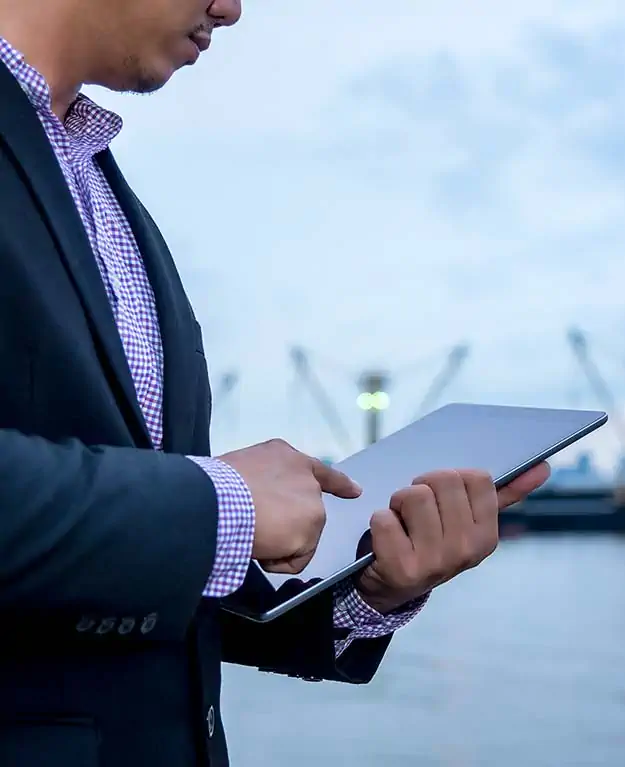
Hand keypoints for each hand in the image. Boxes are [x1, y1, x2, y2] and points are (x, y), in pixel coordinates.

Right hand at [219, 439, 360, 574]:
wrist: (219, 499)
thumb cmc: (219, 486)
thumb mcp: (247, 467)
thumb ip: (266, 479)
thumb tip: (260, 501)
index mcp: (289, 458)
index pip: (321, 472)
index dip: (339, 483)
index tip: (356, 491)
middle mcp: (306, 477)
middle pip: (307, 512)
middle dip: (289, 526)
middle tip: (257, 526)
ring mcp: (312, 503)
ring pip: (301, 538)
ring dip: (279, 543)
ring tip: (254, 532)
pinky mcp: (311, 528)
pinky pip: (296, 559)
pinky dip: (279, 561)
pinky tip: (262, 546)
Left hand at [356, 462, 549, 613]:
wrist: (392, 585)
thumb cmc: (431, 540)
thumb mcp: (467, 520)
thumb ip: (505, 494)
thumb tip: (543, 467)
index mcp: (487, 536)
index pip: (476, 477)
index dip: (451, 480)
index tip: (442, 499)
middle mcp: (467, 551)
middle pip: (442, 480)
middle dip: (421, 487)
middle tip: (416, 512)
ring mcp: (436, 563)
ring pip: (412, 495)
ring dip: (397, 503)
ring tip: (402, 524)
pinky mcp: (401, 569)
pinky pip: (384, 518)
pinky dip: (379, 522)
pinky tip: (386, 541)